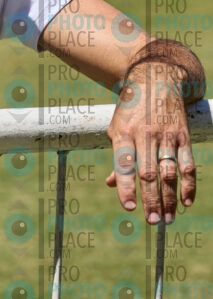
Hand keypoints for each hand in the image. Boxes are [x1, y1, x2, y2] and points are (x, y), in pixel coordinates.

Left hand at [105, 63, 195, 224]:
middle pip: (148, 173)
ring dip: (170, 198)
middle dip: (150, 200)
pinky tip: (186, 201)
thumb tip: (111, 184)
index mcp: (123, 133)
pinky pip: (187, 164)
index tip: (128, 208)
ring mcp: (166, 135)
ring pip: (169, 172)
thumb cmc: (131, 108)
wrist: (157, 77)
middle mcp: (144, 135)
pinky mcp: (183, 135)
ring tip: (168, 218)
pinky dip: (188, 184)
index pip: (124, 165)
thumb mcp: (117, 127)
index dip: (126, 188)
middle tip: (153, 221)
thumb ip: (117, 157)